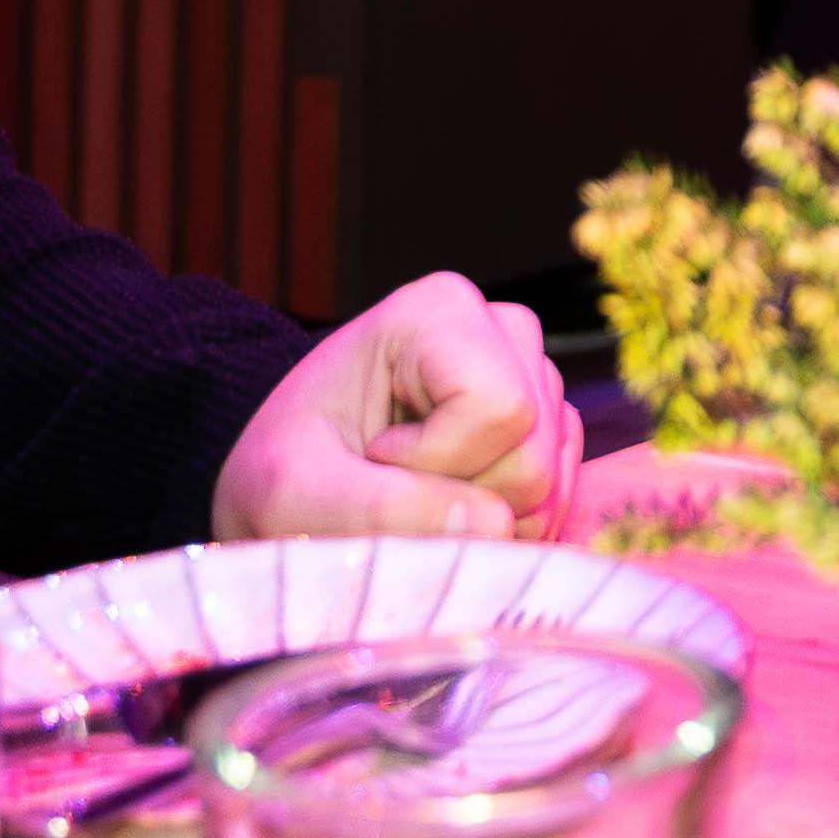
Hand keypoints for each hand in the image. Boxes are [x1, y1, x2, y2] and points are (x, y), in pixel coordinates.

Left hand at [216, 268, 574, 538]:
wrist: (287, 480)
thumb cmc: (280, 473)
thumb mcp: (294, 493)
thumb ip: (380, 508)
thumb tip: (494, 526)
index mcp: (439, 312)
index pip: (499, 408)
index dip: (439, 460)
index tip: (372, 458)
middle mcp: (501, 331)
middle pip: (534, 454)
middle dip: (463, 499)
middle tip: (392, 490)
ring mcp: (531, 378)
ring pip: (551, 481)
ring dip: (483, 518)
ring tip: (414, 500)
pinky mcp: (545, 426)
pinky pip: (558, 496)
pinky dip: (504, 524)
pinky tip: (447, 510)